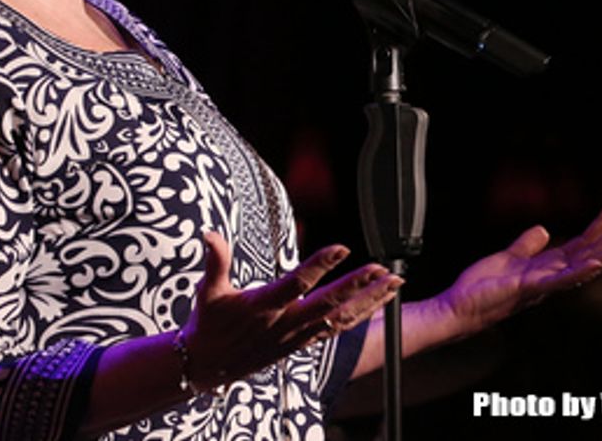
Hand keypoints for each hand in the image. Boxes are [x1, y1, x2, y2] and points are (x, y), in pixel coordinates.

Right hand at [179, 231, 401, 390]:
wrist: (209, 366)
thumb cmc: (210, 324)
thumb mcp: (208, 291)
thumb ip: (215, 261)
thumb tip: (209, 234)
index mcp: (263, 307)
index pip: (296, 284)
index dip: (319, 266)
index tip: (342, 248)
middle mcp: (285, 323)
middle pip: (328, 304)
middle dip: (357, 287)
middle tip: (382, 269)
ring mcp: (297, 336)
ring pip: (340, 320)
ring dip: (369, 302)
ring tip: (392, 284)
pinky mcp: (303, 343)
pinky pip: (338, 330)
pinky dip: (360, 316)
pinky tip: (377, 304)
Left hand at [436, 199, 601, 338]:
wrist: (461, 307)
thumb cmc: (483, 287)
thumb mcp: (509, 258)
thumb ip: (528, 245)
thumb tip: (544, 229)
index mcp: (549, 265)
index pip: (584, 242)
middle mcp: (553, 275)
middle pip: (592, 250)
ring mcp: (544, 283)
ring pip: (584, 265)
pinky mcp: (529, 288)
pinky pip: (559, 280)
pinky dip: (579, 271)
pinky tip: (596, 262)